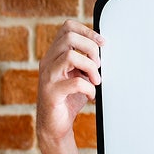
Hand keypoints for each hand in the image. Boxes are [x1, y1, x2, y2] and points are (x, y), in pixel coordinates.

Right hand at [36, 20, 103, 153]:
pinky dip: (88, 88)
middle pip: (69, 37)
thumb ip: (87, 62)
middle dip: (91, 48)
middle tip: (98, 65)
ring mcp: (47, 77)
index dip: (87, 31)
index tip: (103, 43)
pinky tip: (91, 95)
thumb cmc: (69, 99)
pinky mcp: (51, 93)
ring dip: (90, 67)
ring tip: (95, 80)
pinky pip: (74, 82)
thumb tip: (106, 49)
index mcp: (55, 55)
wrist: (55, 125)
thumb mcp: (80, 75)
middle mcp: (48, 62)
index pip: (67, 28)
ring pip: (69, 56)